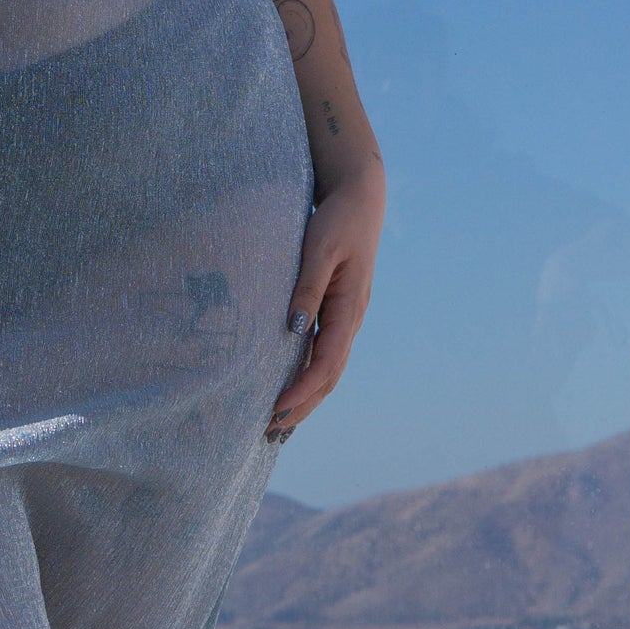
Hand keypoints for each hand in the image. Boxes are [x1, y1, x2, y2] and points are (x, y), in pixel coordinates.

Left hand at [267, 171, 382, 442]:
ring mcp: (346, 316)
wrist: (359, 198)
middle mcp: (351, 319)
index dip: (302, 390)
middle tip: (270, 430)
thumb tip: (294, 330)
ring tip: (278, 420)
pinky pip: (324, 351)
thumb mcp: (320, 249)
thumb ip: (307, 287)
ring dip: (306, 396)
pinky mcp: (337, 309)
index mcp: (349, 308)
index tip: (276, 409)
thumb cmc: (338, 220)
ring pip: (328, 367)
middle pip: (329, 375)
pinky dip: (309, 374)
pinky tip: (291, 383)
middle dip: (302, 405)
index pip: (326, 363)